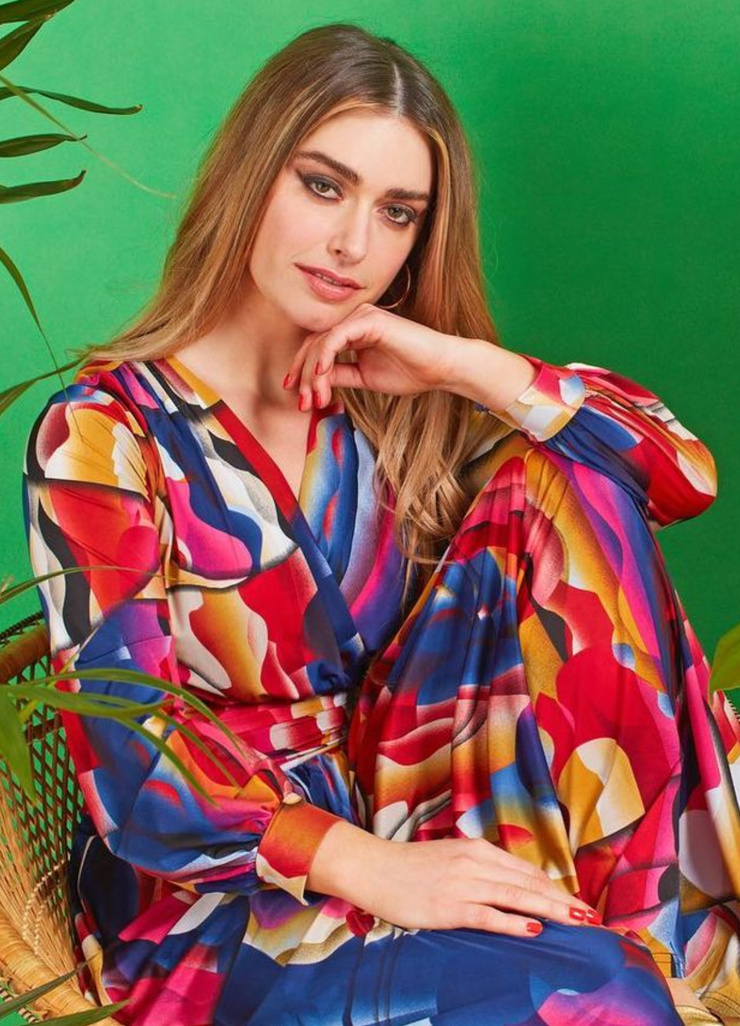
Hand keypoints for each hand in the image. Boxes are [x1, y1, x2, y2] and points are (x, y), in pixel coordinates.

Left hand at [282, 303, 455, 409]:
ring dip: (313, 373)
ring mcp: (361, 317)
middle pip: (313, 344)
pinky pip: (336, 337)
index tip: (298, 397)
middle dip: (303, 376)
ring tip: (315, 398)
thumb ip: (339, 375)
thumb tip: (314, 382)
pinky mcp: (369, 320)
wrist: (440, 368)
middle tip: (302, 403)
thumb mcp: (364, 377)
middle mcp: (354, 320)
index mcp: (352, 332)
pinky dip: (325, 356)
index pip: (317, 348)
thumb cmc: (410, 372)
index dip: (303, 371)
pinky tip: (322, 375)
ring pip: (321, 342)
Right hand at [308, 820, 602, 938]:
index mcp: (479, 849)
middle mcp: (476, 862)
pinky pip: (489, 914)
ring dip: (552, 910)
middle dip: (564, 901)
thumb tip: (510, 888)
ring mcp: (464, 883)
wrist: (372, 867)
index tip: (579, 904)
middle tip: (593, 917)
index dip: (556, 889)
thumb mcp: (451, 859)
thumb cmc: (410, 867)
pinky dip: (513, 921)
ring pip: (517, 897)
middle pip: (530, 883)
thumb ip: (480, 869)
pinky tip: (534, 928)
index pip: (527, 872)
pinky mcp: (449, 905)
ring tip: (578, 922)